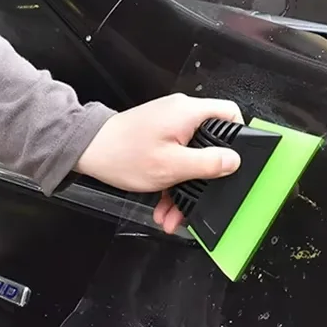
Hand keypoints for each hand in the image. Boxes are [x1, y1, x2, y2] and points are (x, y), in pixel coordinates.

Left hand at [76, 93, 243, 233]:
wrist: (87, 150)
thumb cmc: (124, 154)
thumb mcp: (171, 166)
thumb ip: (207, 164)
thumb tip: (234, 160)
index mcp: (190, 113)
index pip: (230, 113)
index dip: (240, 137)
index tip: (236, 162)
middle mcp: (182, 112)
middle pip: (211, 141)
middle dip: (205, 176)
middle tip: (201, 199)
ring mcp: (169, 122)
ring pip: (191, 154)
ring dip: (186, 185)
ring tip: (174, 214)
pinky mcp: (158, 133)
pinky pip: (176, 155)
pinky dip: (172, 179)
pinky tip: (163, 204)